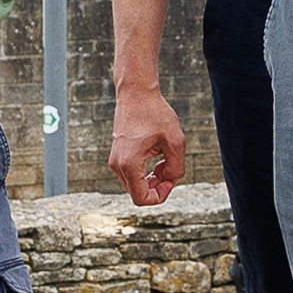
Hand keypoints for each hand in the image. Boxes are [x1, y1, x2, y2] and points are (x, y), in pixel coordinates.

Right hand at [107, 84, 186, 205]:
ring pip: (134, 185)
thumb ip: (177, 167)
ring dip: (152, 180)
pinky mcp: (117, 155)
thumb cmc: (156, 113)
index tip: (171, 180)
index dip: (160, 196)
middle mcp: (117, 165)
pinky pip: (131, 175)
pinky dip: (145, 172)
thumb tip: (170, 180)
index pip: (141, 199)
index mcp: (129, 164)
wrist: (136, 93)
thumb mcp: (176, 141)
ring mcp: (115, 161)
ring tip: (164, 161)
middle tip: (170, 168)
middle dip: (157, 187)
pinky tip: (156, 156)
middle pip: (137, 193)